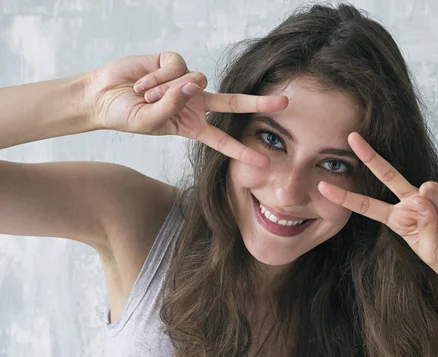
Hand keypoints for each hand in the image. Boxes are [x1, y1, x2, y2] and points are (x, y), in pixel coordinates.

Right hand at [86, 52, 287, 165]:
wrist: (101, 96)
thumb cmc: (126, 116)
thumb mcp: (150, 122)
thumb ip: (172, 106)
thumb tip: (194, 83)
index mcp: (192, 125)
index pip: (222, 140)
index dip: (242, 151)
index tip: (263, 162)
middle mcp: (195, 103)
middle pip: (233, 103)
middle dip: (258, 103)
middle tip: (285, 103)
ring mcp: (186, 82)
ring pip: (196, 80)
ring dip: (166, 91)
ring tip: (144, 96)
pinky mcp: (174, 62)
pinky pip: (177, 66)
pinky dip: (157, 77)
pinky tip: (142, 82)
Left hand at [318, 132, 437, 289]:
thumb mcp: (430, 251)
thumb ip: (423, 225)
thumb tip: (421, 196)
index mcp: (398, 219)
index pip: (368, 206)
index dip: (346, 197)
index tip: (323, 187)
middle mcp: (413, 203)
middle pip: (388, 175)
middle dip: (370, 156)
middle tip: (351, 138)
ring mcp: (435, 196)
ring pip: (427, 188)